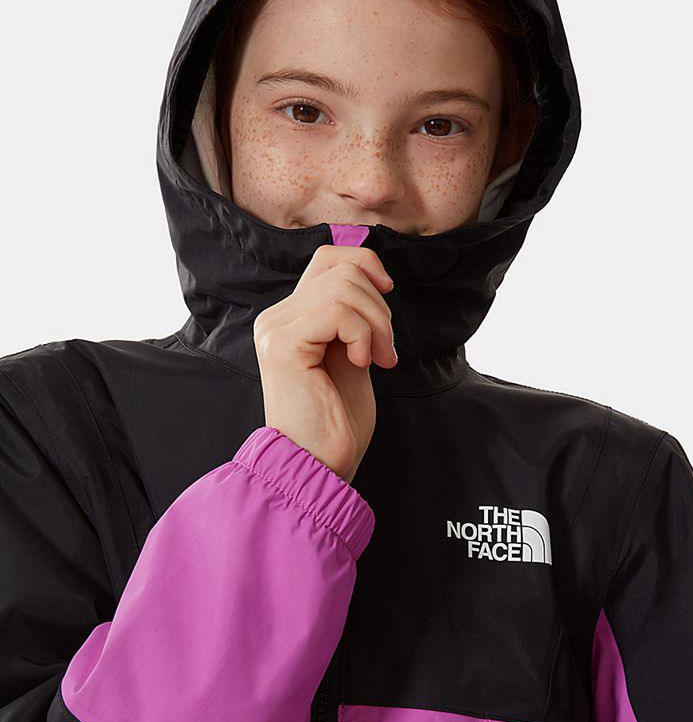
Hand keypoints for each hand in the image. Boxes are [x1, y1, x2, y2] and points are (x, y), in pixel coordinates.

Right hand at [253, 244, 396, 482]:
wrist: (318, 463)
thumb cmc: (338, 418)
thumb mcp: (352, 353)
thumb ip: (353, 317)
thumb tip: (376, 276)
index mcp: (291, 317)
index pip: (328, 258)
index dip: (365, 263)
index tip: (388, 292)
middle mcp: (276, 317)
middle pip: (343, 270)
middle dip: (380, 308)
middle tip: (386, 352)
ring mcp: (276, 329)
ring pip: (344, 287)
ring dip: (377, 324)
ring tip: (377, 360)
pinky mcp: (283, 344)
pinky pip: (337, 311)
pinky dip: (363, 334)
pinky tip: (361, 364)